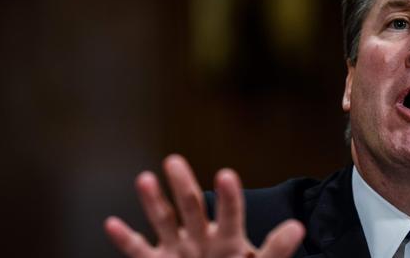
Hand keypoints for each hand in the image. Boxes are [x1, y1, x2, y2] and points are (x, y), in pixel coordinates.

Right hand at [104, 154, 304, 257]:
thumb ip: (276, 250)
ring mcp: (179, 249)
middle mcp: (201, 237)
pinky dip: (125, 239)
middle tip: (174, 161)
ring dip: (153, 202)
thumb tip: (298, 227)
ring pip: (164, 221)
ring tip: (145, 178)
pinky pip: (139, 251)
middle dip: (183, 185)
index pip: (231, 214)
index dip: (230, 197)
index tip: (226, 174)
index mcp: (229, 237)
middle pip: (192, 207)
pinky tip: (112, 223)